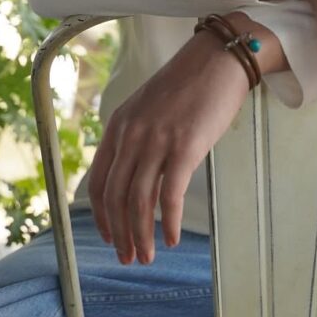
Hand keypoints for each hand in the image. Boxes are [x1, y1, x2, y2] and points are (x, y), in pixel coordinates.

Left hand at [87, 29, 250, 264]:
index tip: (110, 237)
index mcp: (119, 125)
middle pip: (115, 196)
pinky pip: (170, 195)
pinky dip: (167, 223)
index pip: (98, 180)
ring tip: (147, 256)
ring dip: (141, 235)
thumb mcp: (149, 107)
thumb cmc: (188, 84)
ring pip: (139, 201)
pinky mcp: (185, 146)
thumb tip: (136, 179)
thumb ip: (137, 138)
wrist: (218, 58)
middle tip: (129, 257)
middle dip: (120, 233)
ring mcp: (157, 140)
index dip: (101, 215)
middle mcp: (132, 133)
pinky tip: (170, 238)